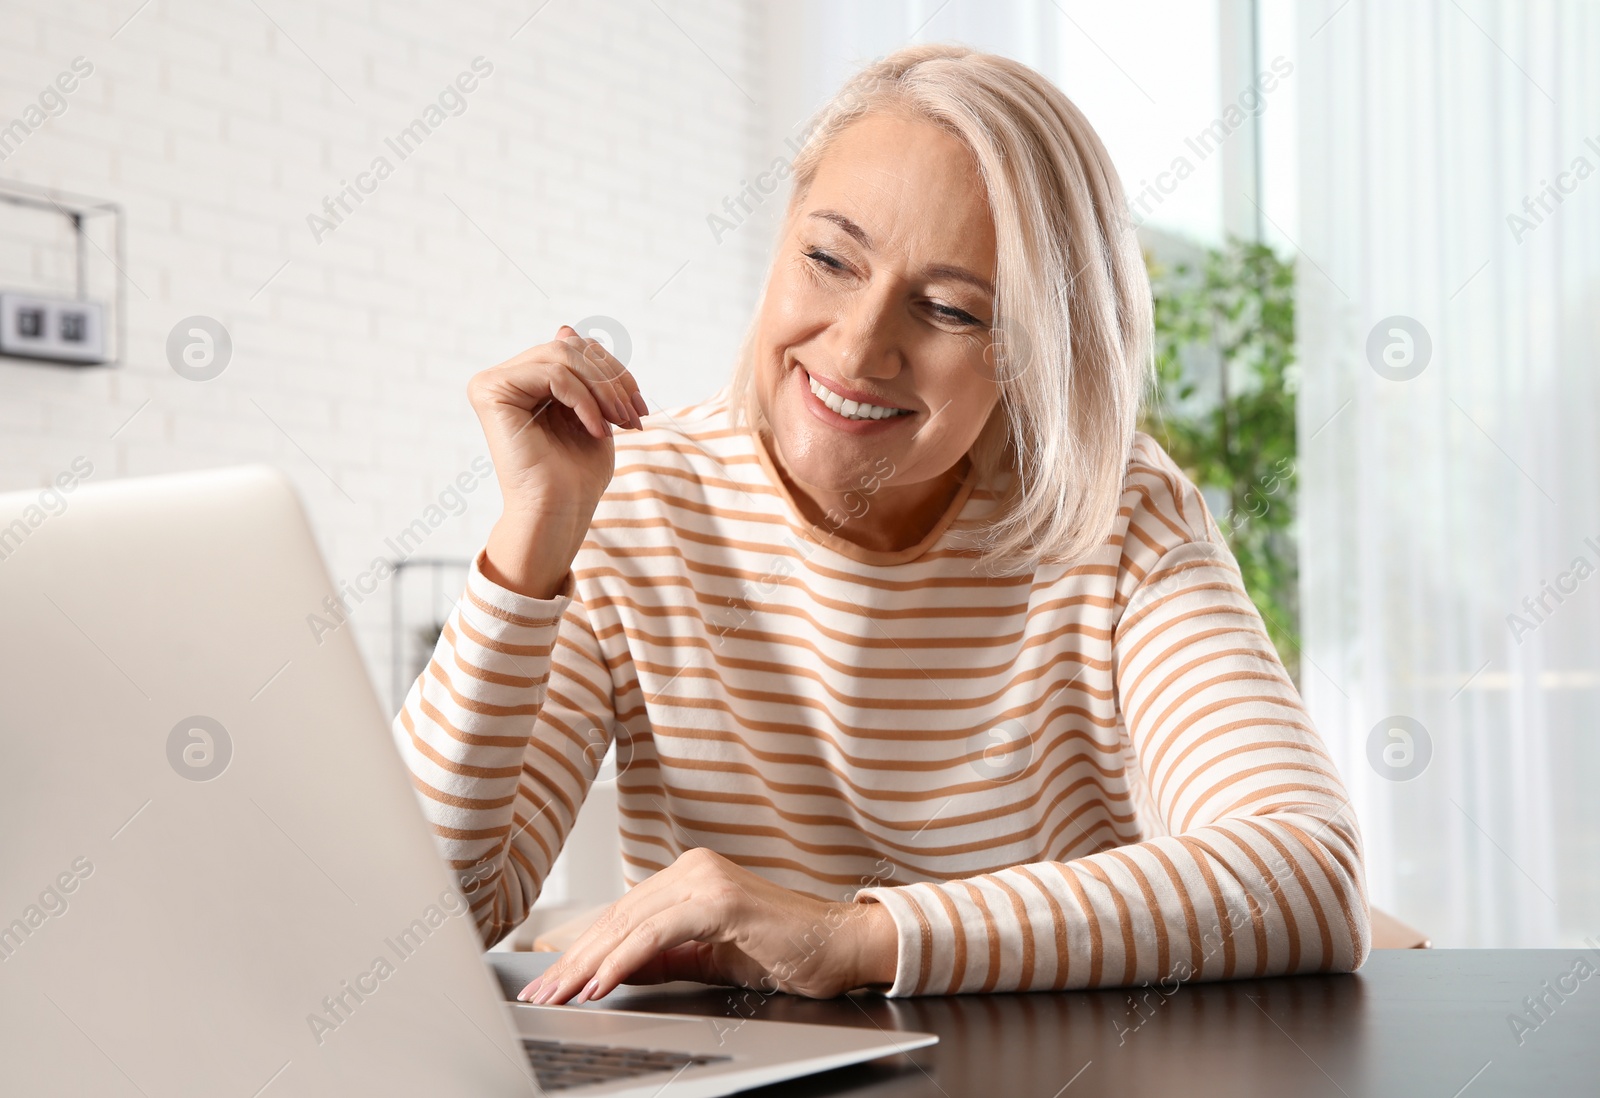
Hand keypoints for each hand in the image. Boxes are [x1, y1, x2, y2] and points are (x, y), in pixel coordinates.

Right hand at [468, 325, 647, 598]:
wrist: (558, 514)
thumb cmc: (576, 474)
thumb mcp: (593, 413)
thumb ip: (582, 373)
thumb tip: (566, 327)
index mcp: (526, 382)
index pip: (575, 349)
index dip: (615, 372)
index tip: (640, 410)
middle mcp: (504, 378)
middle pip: (570, 347)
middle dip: (613, 380)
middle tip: (635, 417)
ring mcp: (494, 383)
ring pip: (563, 356)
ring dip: (604, 391)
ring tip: (622, 424)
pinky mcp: (491, 391)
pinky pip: (553, 374)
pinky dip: (586, 401)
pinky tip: (598, 431)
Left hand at [516, 848, 897, 1003]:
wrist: (844, 946)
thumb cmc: (788, 950)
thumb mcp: (711, 959)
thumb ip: (665, 960)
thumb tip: (615, 971)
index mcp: (690, 876)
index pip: (622, 916)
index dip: (582, 951)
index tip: (552, 982)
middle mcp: (694, 868)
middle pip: (617, 918)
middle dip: (573, 960)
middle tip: (540, 995)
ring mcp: (707, 879)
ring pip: (629, 923)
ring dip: (587, 964)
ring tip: (559, 994)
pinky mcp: (720, 899)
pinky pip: (658, 932)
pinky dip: (623, 960)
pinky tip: (600, 984)